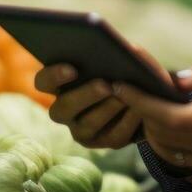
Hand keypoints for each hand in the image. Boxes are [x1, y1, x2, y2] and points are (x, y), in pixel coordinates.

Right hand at [37, 43, 170, 148]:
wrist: (148, 98)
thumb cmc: (126, 70)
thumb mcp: (124, 58)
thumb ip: (121, 52)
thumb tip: (128, 49)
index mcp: (60, 85)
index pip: (43, 82)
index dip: (53, 76)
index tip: (73, 69)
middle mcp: (64, 110)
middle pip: (61, 109)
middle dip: (84, 96)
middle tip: (105, 85)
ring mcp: (81, 130)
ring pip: (86, 125)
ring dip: (106, 110)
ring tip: (124, 97)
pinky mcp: (103, 142)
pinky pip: (113, 137)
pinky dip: (127, 122)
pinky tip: (138, 110)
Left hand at [113, 53, 191, 174]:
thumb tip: (177, 79)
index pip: (172, 116)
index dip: (141, 102)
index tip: (121, 83)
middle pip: (162, 134)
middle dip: (139, 110)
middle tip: (126, 86)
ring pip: (166, 149)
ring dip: (148, 126)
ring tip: (141, 101)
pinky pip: (179, 157)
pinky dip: (163, 139)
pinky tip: (162, 119)